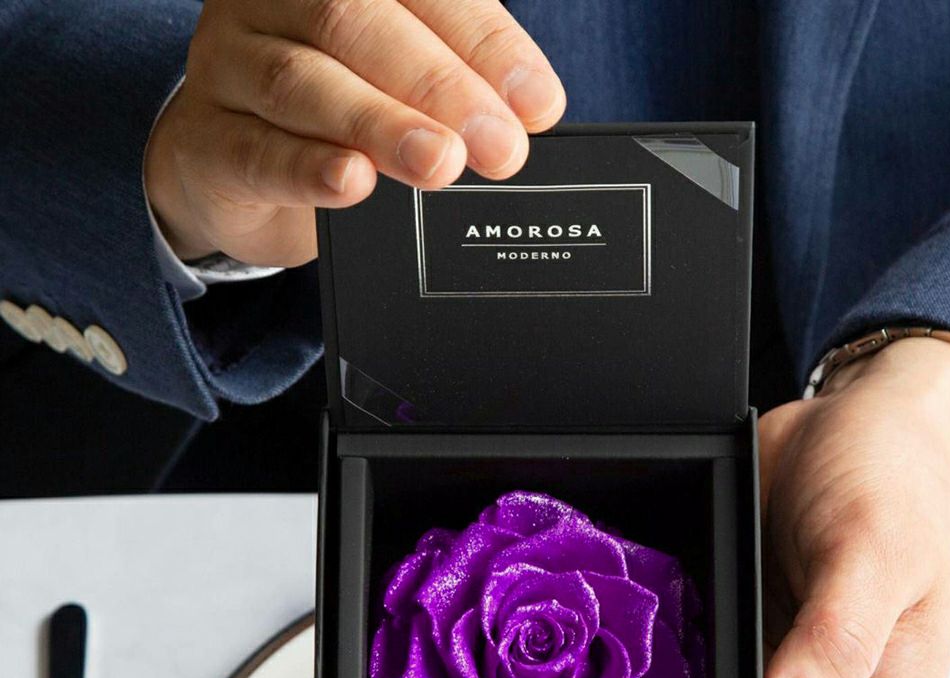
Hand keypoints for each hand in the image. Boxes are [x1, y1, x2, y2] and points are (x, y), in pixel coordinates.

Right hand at [145, 0, 564, 265]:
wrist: (230, 171)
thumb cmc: (329, 120)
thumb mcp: (393, 87)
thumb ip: (449, 89)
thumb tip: (519, 123)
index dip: (484, 44)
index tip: (538, 104)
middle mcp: (274, 1)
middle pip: (356, 23)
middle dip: (441, 87)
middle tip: (499, 146)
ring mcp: (228, 64)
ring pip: (302, 83)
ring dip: (380, 125)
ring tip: (440, 164)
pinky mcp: (205, 140)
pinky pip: (255, 151)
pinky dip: (308, 169)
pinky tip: (352, 181)